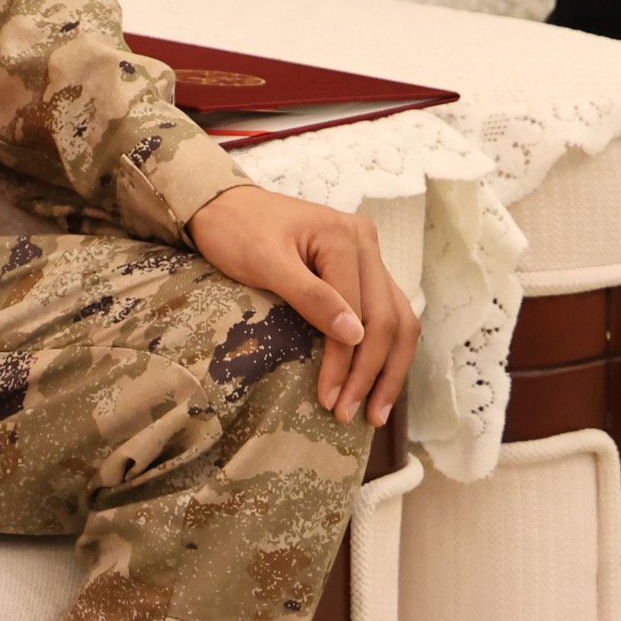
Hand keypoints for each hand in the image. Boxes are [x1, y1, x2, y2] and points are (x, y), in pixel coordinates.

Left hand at [187, 184, 417, 428]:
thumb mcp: (264, 262)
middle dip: (373, 373)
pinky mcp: (361, 269)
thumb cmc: (235, 231)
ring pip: (398, 319)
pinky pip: (386, 313)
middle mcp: (366, 243)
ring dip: (390, 368)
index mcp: (346, 236)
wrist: (222, 204)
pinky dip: (385, 350)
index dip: (347, 361)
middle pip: (388, 318)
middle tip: (352, 415)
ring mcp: (368, 255)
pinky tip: (377, 381)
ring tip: (374, 412)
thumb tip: (353, 336)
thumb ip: (309, 296)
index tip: (330, 400)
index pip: (359, 311)